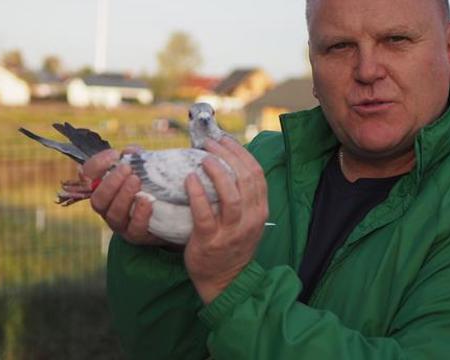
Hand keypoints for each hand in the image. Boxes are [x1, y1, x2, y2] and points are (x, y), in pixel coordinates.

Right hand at [82, 148, 162, 245]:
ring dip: (124, 196)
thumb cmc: (151, 186)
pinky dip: (140, 213)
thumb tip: (130, 151)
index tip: (114, 155)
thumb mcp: (144, 169)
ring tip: (137, 181)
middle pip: (97, 199)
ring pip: (113, 214)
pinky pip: (134, 228)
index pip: (87, 176)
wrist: (171, 212)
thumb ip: (136, 158)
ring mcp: (120, 224)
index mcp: (104, 187)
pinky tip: (147, 200)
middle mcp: (107, 207)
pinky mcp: (136, 235)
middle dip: (110, 183)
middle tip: (126, 169)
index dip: (96, 165)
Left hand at [184, 137, 267, 303]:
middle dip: (227, 155)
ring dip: (216, 172)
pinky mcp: (211, 240)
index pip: (256, 174)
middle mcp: (250, 219)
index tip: (224, 140)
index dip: (241, 153)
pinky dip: (197, 194)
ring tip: (203, 158)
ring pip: (230, 195)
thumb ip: (241, 196)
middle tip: (209, 144)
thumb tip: (225, 163)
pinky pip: (204, 214)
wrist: (225, 281)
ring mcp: (231, 231)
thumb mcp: (245, 220)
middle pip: (245, 179)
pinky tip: (188, 180)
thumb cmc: (231, 245)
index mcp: (260, 210)